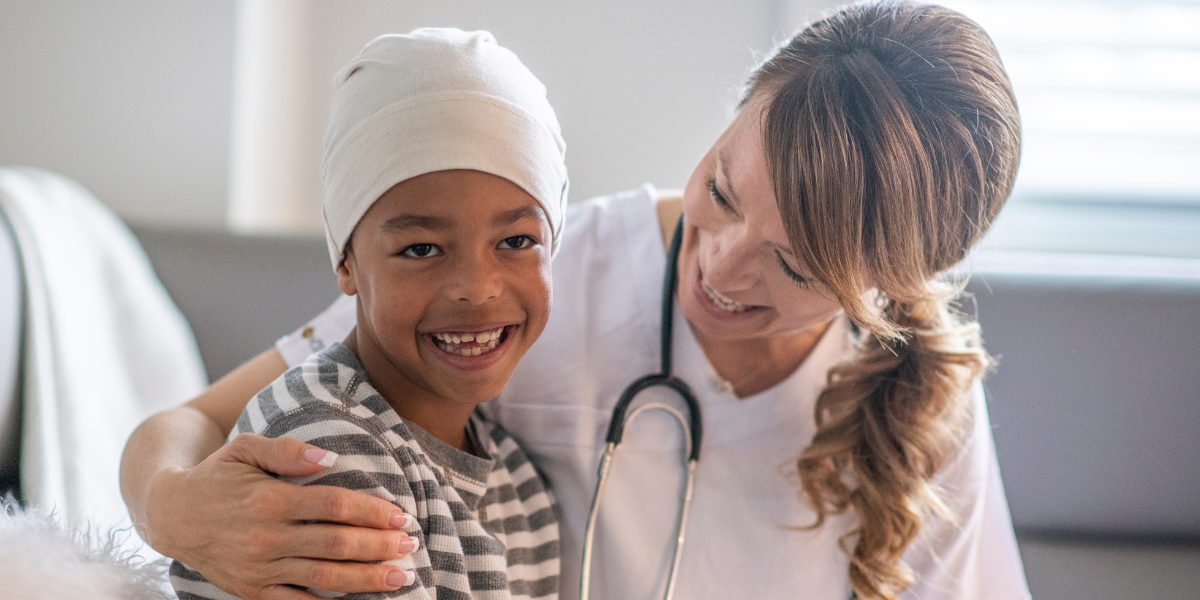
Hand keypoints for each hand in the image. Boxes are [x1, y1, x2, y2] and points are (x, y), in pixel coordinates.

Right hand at [145, 433, 416, 599]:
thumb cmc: (217, 474)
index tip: (402, 515)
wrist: (171, 514)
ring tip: (402, 576)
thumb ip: (288, 451)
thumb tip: (331, 458)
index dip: (372, 511)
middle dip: (380, 546)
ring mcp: (260, 569)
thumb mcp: (246, 448)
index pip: (334, 506)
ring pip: (325, 577)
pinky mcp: (252, 591)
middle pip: (337, 543)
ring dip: (368, 578)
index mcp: (269, 499)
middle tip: (412, 544)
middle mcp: (266, 537)